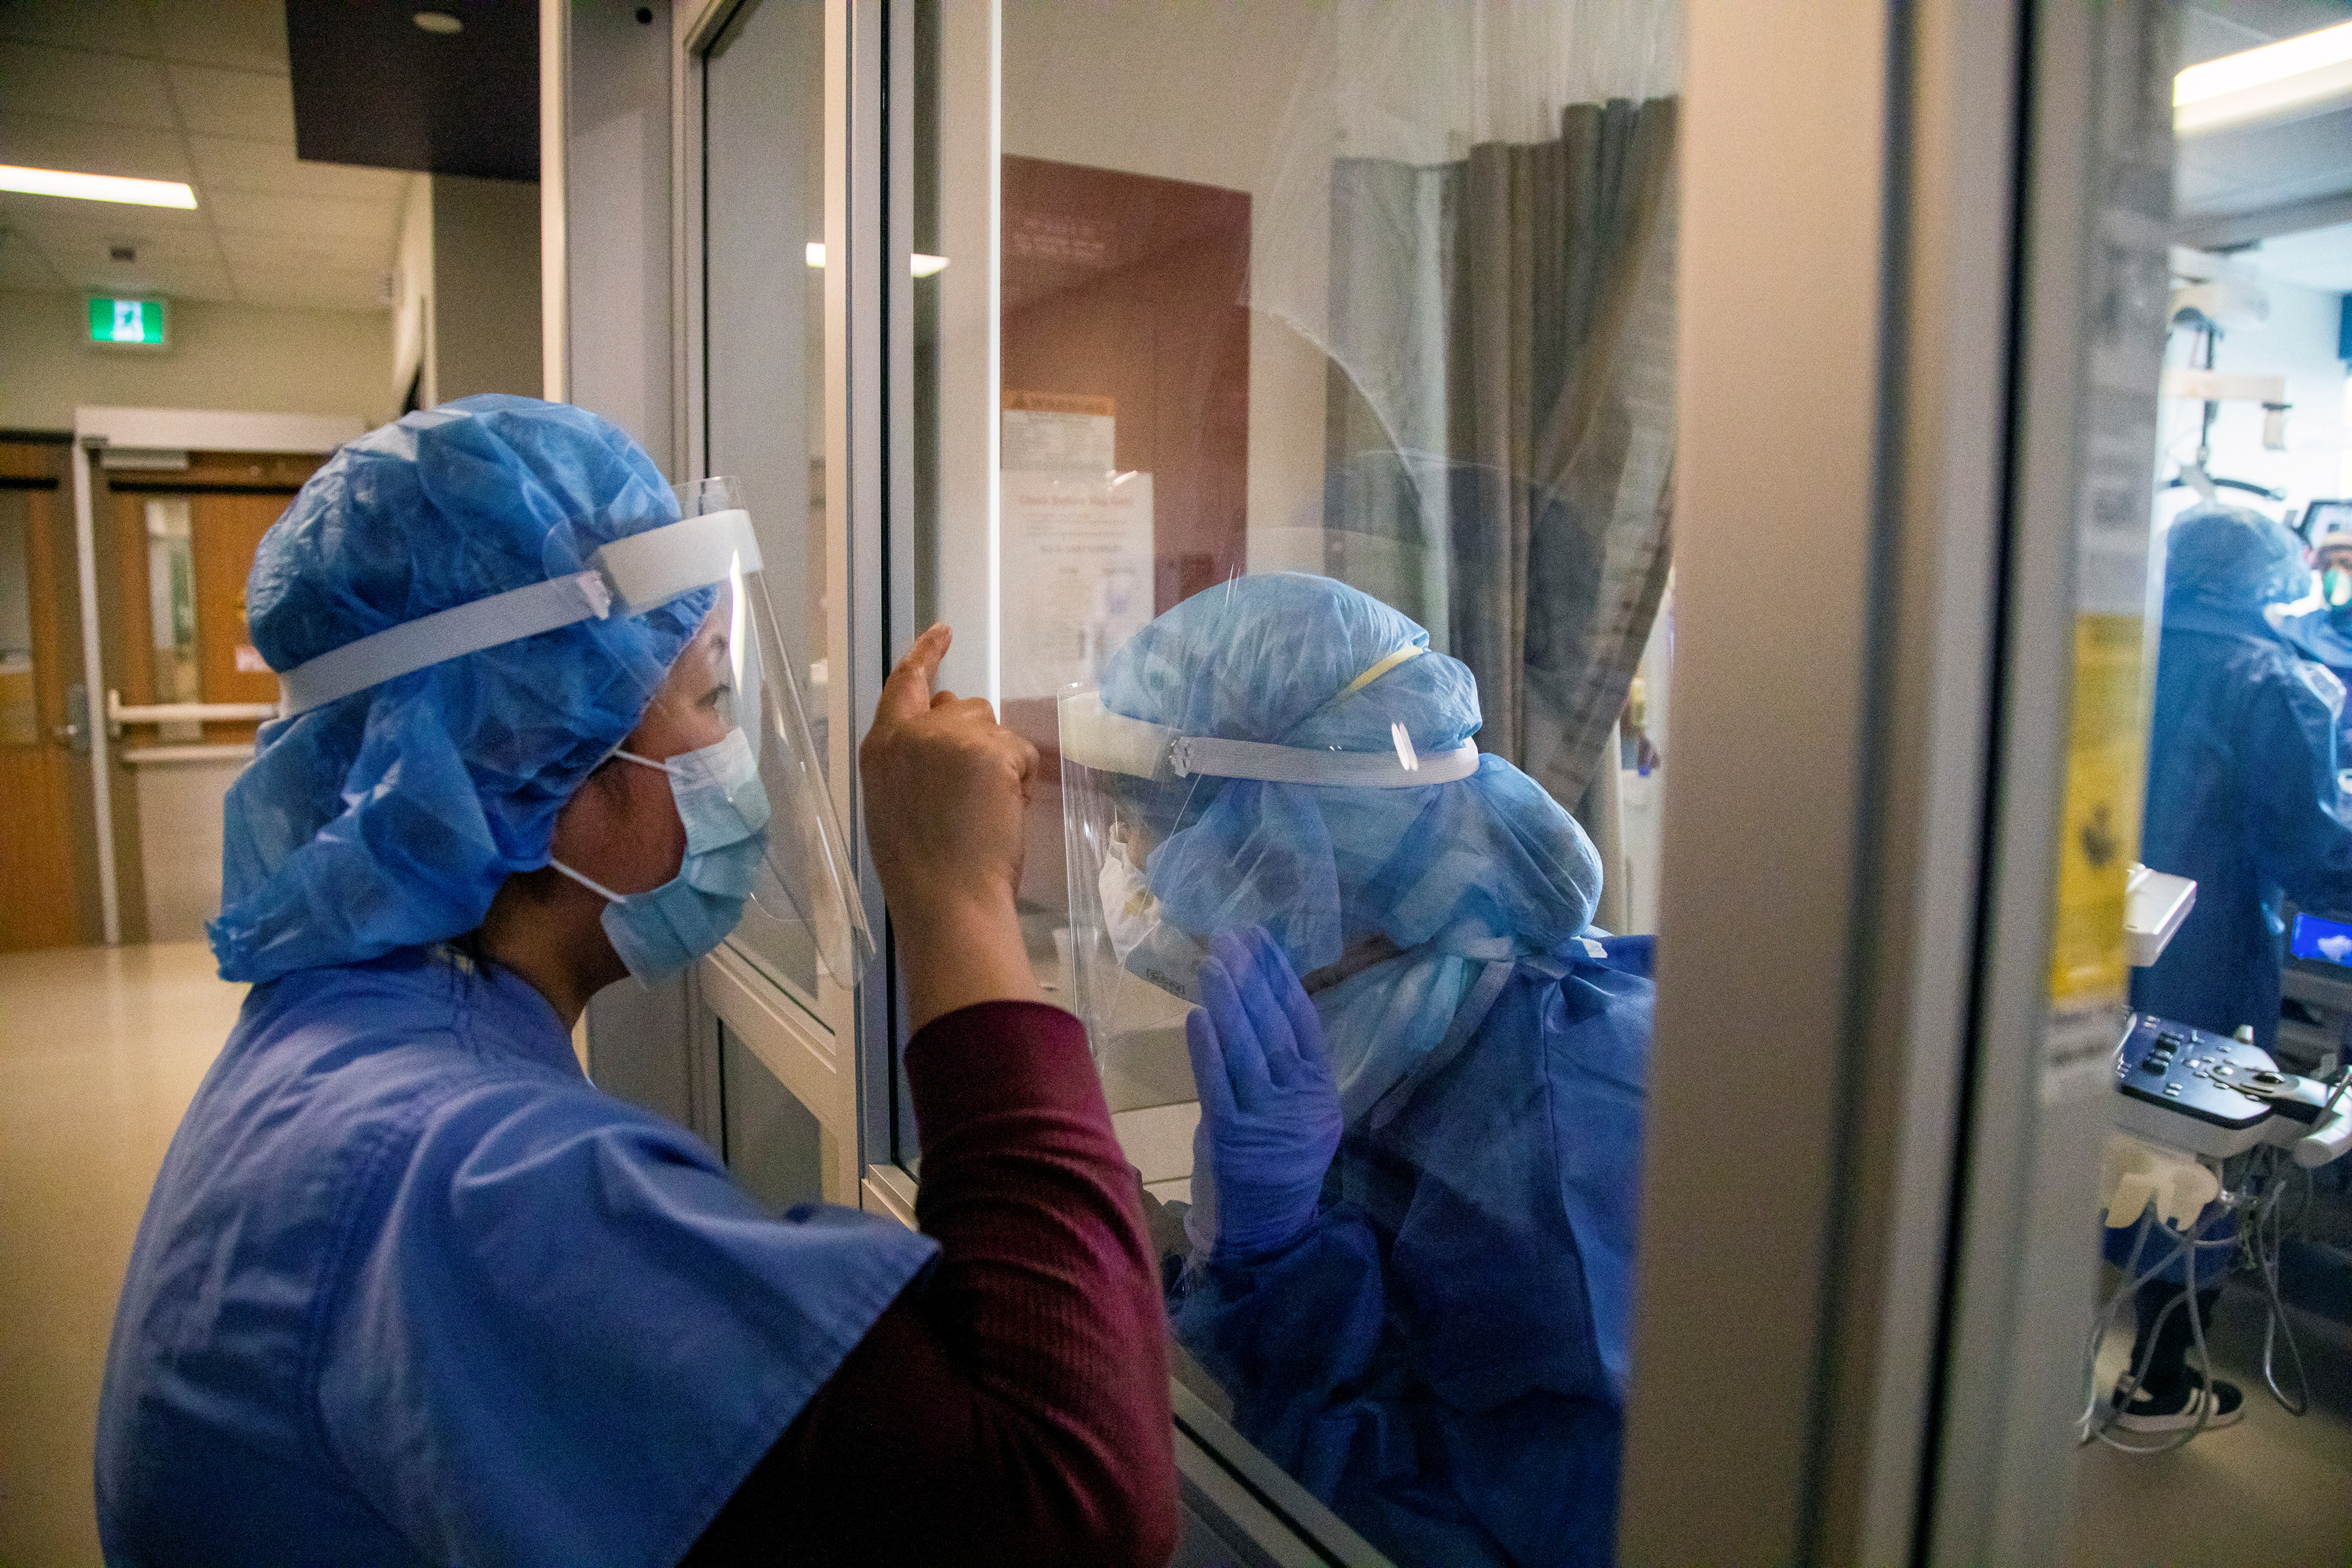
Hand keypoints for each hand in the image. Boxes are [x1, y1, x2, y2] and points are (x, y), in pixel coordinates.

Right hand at [862, 625, 1043, 1027]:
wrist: (947, 899)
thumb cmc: (923, 869)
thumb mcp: (897, 803)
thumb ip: (914, 760)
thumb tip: (945, 732)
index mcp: (881, 747)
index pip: (904, 683)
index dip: (925, 655)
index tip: (943, 631)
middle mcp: (911, 732)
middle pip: (961, 707)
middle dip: (977, 739)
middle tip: (974, 796)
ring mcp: (950, 737)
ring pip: (994, 728)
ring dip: (999, 761)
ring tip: (983, 810)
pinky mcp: (989, 749)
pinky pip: (1020, 751)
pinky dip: (1020, 780)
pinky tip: (1001, 812)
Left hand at [1185, 929, 1340, 1259]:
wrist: (1268, 1232)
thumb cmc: (1276, 1165)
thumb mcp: (1299, 1115)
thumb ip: (1285, 1069)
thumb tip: (1255, 1004)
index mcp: (1322, 1091)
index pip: (1304, 1022)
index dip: (1282, 978)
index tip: (1262, 941)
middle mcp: (1301, 1102)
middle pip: (1275, 1028)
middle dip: (1252, 978)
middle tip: (1231, 938)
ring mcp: (1269, 1121)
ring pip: (1248, 1050)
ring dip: (1229, 1002)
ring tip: (1213, 963)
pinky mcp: (1234, 1139)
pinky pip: (1219, 1085)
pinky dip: (1208, 1048)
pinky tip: (1198, 1016)